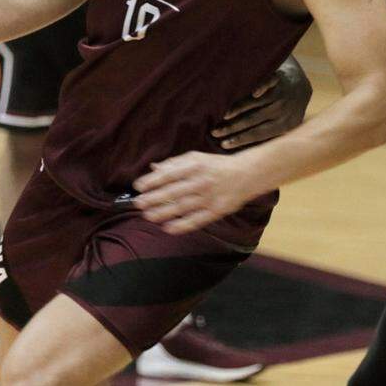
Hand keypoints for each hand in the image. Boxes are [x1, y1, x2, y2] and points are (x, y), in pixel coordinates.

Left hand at [133, 152, 257, 233]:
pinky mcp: (216, 211)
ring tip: (148, 216)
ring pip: (181, 207)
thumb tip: (154, 169)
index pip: (168, 174)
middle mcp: (200, 181)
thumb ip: (175, 163)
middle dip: (153, 198)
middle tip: (138, 204)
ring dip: (163, 212)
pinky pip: (196, 220)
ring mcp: (208, 197)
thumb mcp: (197, 158)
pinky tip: (168, 228)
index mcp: (195, 165)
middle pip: (172, 192)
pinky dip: (181, 225)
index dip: (152, 181)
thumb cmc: (217, 165)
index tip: (138, 187)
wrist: (246, 174)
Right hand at [211, 61, 311, 149]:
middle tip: (215, 132)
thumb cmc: (286, 109)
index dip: (240, 139)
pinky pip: (270, 83)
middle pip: (253, 120)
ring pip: (256, 103)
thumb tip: (242, 151)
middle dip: (232, 128)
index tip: (223, 145)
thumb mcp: (284, 123)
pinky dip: (263, 87)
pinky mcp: (279, 78)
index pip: (258, 135)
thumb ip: (267, 132)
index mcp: (284, 125)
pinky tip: (254, 93)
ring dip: (239, 109)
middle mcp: (282, 110)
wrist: (300, 84)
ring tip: (223, 115)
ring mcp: (281, 94)